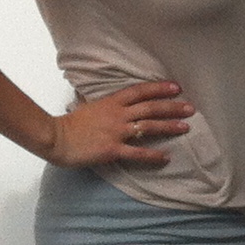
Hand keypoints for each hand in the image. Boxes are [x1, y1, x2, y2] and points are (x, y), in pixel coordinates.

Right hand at [47, 80, 191, 167]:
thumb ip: (105, 106)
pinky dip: (153, 155)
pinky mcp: (112, 149)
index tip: (176, 88)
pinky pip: (137, 153)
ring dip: (169, 126)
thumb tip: (112, 104)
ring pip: (148, 127)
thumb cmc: (70, 124)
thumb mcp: (89, 107)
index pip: (140, 92)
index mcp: (111, 102)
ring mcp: (116, 132)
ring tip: (186, 127)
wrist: (54, 137)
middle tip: (190, 108)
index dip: (159, 89)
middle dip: (172, 107)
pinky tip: (166, 157)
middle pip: (150, 108)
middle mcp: (117, 115)